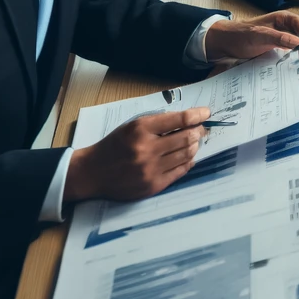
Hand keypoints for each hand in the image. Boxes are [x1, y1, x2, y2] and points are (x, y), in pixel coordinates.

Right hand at [64, 108, 210, 202]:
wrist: (92, 172)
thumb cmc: (115, 145)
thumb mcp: (132, 126)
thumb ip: (158, 123)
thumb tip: (189, 120)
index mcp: (140, 129)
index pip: (179, 119)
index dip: (197, 115)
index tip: (206, 113)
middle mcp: (147, 149)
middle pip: (187, 137)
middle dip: (198, 131)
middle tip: (201, 129)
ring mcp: (151, 169)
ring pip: (187, 154)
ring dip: (194, 146)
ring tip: (193, 142)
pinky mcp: (154, 185)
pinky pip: (181, 170)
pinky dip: (188, 161)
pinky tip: (187, 157)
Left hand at [204, 10, 298, 61]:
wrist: (227, 42)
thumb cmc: (241, 35)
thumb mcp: (258, 35)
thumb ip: (278, 37)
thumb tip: (298, 42)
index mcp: (285, 18)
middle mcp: (288, 26)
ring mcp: (286, 35)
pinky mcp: (282, 45)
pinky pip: (296, 49)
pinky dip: (298, 56)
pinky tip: (296, 64)